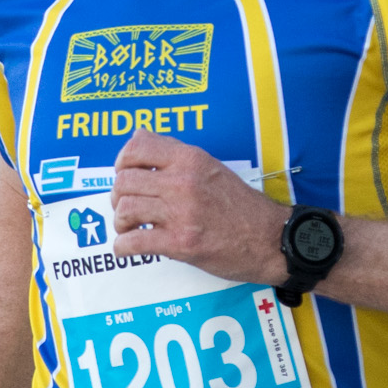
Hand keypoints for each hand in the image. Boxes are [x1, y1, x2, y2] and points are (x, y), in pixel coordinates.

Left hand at [112, 134, 286, 283]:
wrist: (270, 238)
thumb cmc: (241, 206)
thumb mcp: (211, 168)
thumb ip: (176, 156)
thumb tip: (139, 139)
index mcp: (190, 159)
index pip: (137, 146)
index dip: (122, 162)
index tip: (124, 174)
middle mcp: (183, 182)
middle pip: (124, 181)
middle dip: (117, 196)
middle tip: (127, 207)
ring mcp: (181, 213)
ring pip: (125, 209)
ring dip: (120, 222)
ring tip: (130, 227)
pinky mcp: (181, 243)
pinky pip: (133, 243)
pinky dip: (122, 247)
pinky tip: (128, 247)